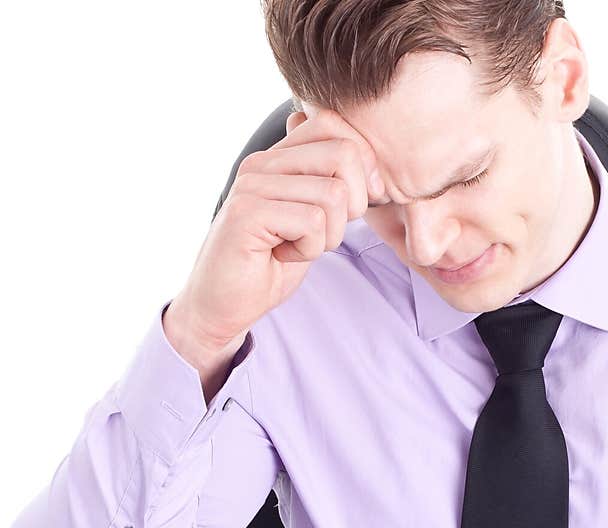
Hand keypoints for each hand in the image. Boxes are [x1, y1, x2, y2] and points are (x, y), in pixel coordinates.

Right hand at [167, 104, 387, 351]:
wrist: (223, 303)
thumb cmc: (268, 265)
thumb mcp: (309, 221)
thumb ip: (327, 185)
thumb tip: (359, 153)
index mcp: (277, 158)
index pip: (333, 124)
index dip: (363, 164)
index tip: (358, 203)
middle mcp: (262, 163)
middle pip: (343, 154)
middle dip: (355, 203)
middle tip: (326, 232)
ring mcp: (252, 185)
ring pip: (333, 194)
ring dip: (329, 235)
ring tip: (298, 247)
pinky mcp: (247, 213)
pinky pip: (312, 222)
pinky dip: (309, 249)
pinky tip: (283, 255)